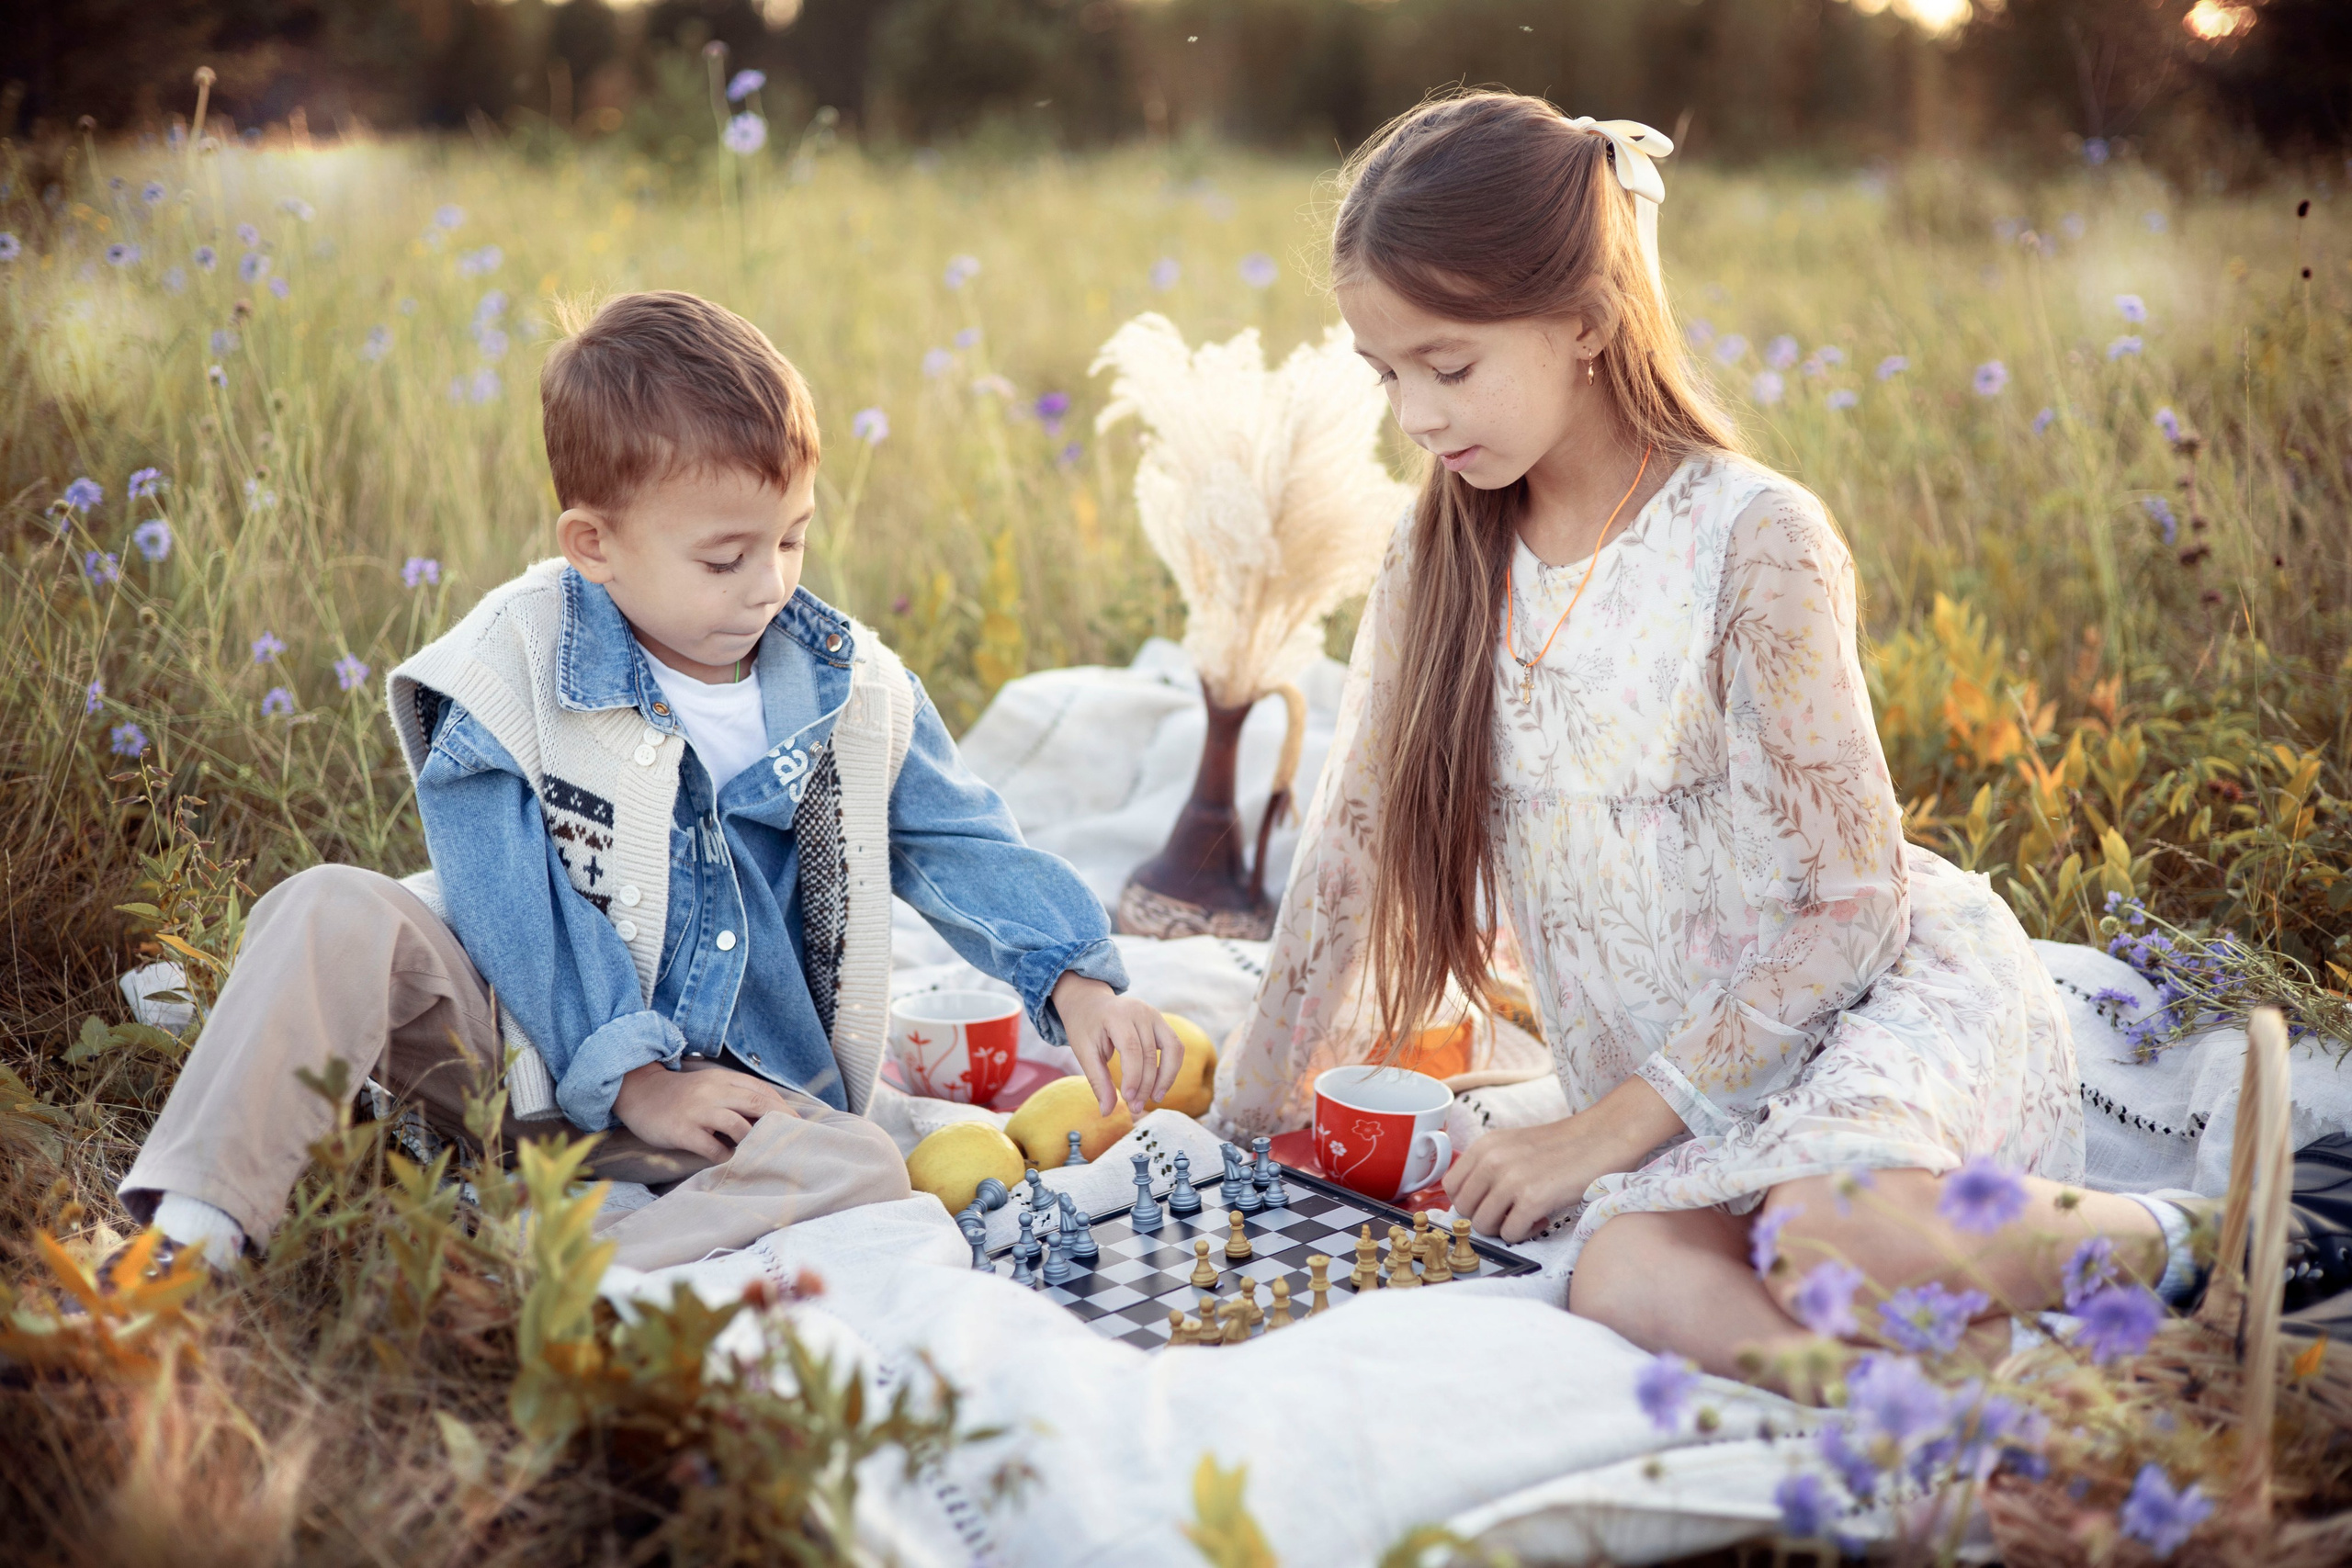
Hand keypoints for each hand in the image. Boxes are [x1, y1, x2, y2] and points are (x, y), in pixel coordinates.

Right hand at [612, 1061, 795, 1160]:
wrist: (640, 1094)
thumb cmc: (681, 1095)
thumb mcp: (710, 1084)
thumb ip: (735, 1094)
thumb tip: (769, 1114)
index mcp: (722, 1079)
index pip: (761, 1091)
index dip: (782, 1107)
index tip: (798, 1123)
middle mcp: (713, 1092)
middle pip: (756, 1104)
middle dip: (779, 1122)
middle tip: (793, 1140)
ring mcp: (698, 1111)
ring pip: (738, 1126)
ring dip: (753, 1142)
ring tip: (762, 1154)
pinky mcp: (683, 1131)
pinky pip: (711, 1147)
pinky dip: (725, 1157)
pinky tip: (731, 1163)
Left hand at [1053, 973, 1179, 1115]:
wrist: (1090, 1002)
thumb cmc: (1085, 1027)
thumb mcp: (1084, 1052)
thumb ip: (1098, 1080)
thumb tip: (1107, 1112)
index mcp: (1118, 1015)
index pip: (1132, 1049)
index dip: (1133, 1077)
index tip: (1127, 1098)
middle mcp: (1141, 1011)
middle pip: (1150, 1053)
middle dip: (1145, 1084)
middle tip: (1135, 1107)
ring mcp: (1154, 1015)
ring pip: (1172, 1048)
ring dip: (1166, 1077)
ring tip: (1155, 1099)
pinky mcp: (1161, 1022)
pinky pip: (1175, 1046)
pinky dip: (1171, 1067)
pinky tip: (1160, 1085)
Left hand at [1444, 1076, 1683, 1242]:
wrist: (1605, 1137)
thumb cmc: (1564, 1146)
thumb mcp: (1515, 1146)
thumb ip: (1490, 1167)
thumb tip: (1471, 1203)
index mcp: (1485, 1146)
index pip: (1451, 1187)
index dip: (1469, 1202)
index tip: (1490, 1205)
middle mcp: (1492, 1160)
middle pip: (1464, 1210)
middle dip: (1487, 1218)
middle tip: (1512, 1212)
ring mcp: (1511, 1180)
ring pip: (1484, 1225)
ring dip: (1506, 1227)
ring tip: (1529, 1214)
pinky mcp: (1532, 1199)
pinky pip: (1510, 1234)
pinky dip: (1525, 1233)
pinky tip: (1543, 1217)